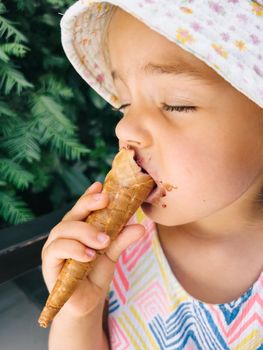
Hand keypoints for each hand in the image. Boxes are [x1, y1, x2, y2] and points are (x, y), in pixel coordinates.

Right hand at [41, 181, 144, 318]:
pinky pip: (56, 250)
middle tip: (106, 202)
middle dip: (88, 204)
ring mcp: (55, 247)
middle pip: (72, 214)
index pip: (82, 207)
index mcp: (78, 227)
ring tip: (104, 242)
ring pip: (62, 229)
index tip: (101, 185)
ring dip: (84, 232)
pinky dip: (74, 249)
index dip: (89, 195)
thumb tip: (140, 227)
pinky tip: (89, 255)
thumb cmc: (96, 273)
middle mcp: (65, 234)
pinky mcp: (49, 264)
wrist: (87, 302)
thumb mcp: (112, 254)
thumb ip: (122, 239)